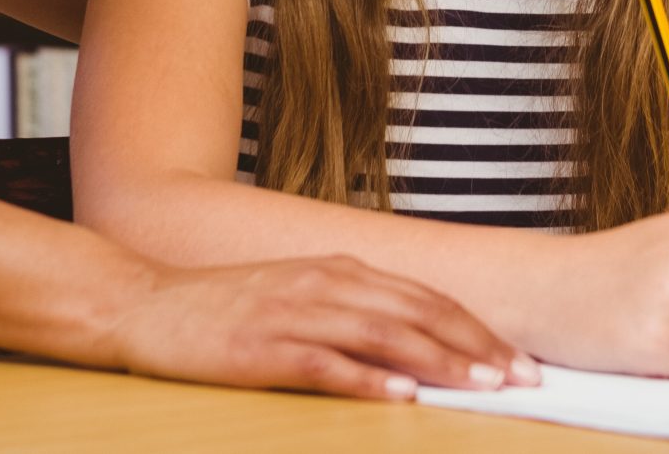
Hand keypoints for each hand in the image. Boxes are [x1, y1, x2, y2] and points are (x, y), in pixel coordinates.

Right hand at [107, 254, 537, 400]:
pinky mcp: (264, 349)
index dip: (477, 328)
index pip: (426, 299)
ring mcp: (295, 314)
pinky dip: (368, 381)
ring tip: (482, 385)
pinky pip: (326, 364)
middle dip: (476, 347)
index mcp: (340, 270)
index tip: (518, 358)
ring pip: (384, 337)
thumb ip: (355, 310)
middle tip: (523, 376)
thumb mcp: (300, 294)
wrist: (145, 304)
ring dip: (439, 362)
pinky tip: (401, 398)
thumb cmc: (226, 308)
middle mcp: (326, 284)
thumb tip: (418, 343)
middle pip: (418, 314)